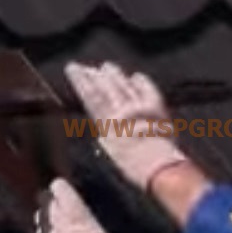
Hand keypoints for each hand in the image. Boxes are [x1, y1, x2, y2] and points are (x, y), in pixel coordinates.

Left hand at [34, 178, 131, 232]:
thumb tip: (94, 232)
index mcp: (79, 219)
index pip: (64, 195)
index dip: (61, 188)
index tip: (59, 183)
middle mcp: (60, 230)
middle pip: (49, 208)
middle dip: (48, 201)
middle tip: (48, 196)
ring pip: (43, 227)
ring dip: (44, 220)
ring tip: (45, 215)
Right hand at [65, 62, 187, 189]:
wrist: (159, 165)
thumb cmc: (133, 166)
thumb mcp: (112, 153)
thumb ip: (107, 137)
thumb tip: (103, 130)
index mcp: (107, 123)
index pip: (90, 97)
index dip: (80, 81)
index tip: (72, 68)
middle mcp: (121, 110)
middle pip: (106, 87)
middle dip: (94, 74)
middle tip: (86, 66)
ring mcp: (139, 106)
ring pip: (123, 85)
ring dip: (115, 74)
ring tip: (107, 66)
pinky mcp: (156, 106)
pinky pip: (147, 89)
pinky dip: (141, 81)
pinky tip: (136, 76)